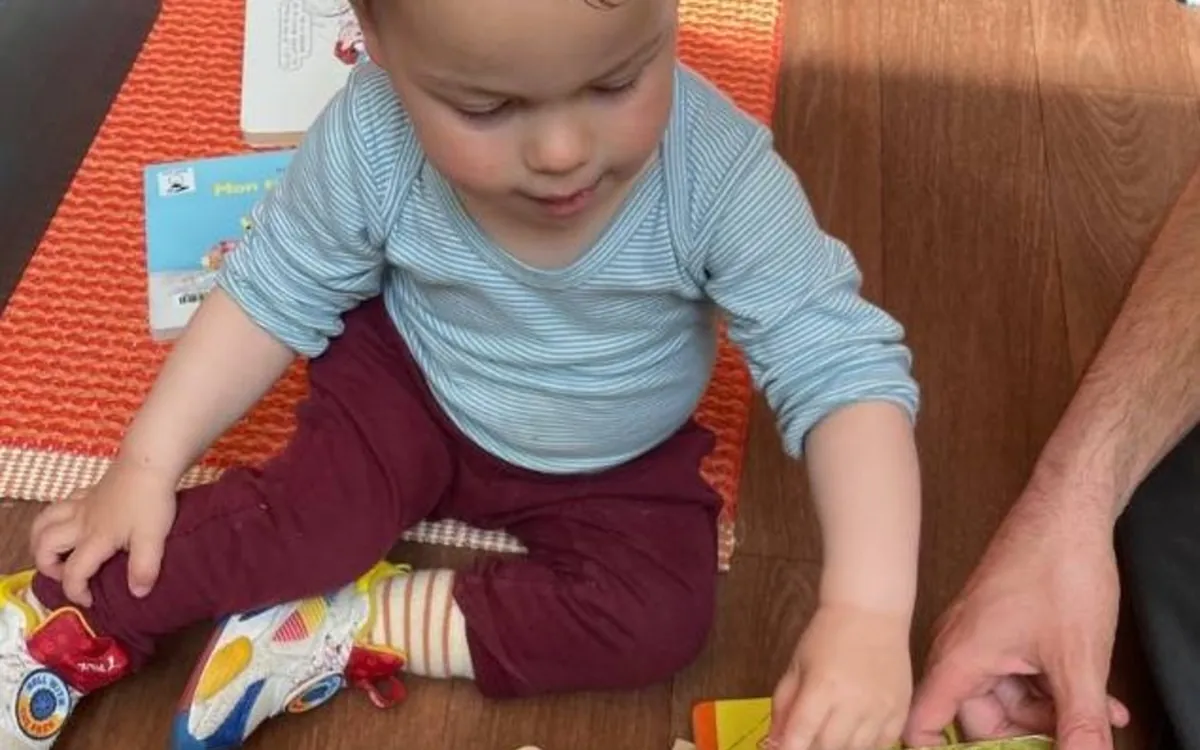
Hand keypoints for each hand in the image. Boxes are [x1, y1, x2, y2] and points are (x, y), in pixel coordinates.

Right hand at [29, 460, 177, 607]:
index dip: (75, 591)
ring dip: (41, 539)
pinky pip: (61, 504)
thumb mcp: (153, 538)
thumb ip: (144, 567)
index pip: (73, 572)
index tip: (90, 601)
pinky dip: (58, 516)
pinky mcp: (89, 492)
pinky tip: (73, 521)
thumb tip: (137, 593)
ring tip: (56, 552)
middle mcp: (81, 523)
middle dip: (47, 565)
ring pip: (44, 521)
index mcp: (95, 538)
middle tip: (67, 574)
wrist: (150, 463)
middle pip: (44, 544)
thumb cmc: (151, 501)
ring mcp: (82, 505)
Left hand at [769, 603, 912, 749]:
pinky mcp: (900, 710)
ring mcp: (880, 708)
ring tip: (832, 730)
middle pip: (828, 747)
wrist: (870, 613)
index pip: (801, 734)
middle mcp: (854, 701)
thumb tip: (775, 741)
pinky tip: (856, 731)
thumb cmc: (828, 635)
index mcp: (822, 687)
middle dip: (813, 747)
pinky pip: (883, 744)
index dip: (789, 749)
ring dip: (840, 746)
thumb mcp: (797, 665)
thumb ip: (784, 704)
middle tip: (809, 735)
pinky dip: (867, 745)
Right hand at [903, 488, 1129, 749]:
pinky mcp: (1002, 626)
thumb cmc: (1058, 568)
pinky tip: (1094, 694)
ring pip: (1006, 696)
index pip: (924, 723)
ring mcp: (982, 636)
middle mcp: (961, 647)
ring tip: (1096, 713)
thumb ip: (1080, 722)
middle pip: (979, 717)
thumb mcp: (1078, 660)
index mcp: (962, 657)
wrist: (1070, 514)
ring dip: (1050, 712)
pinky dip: (1053, 688)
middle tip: (1069, 738)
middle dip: (1027, 734)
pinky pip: (1019, 674)